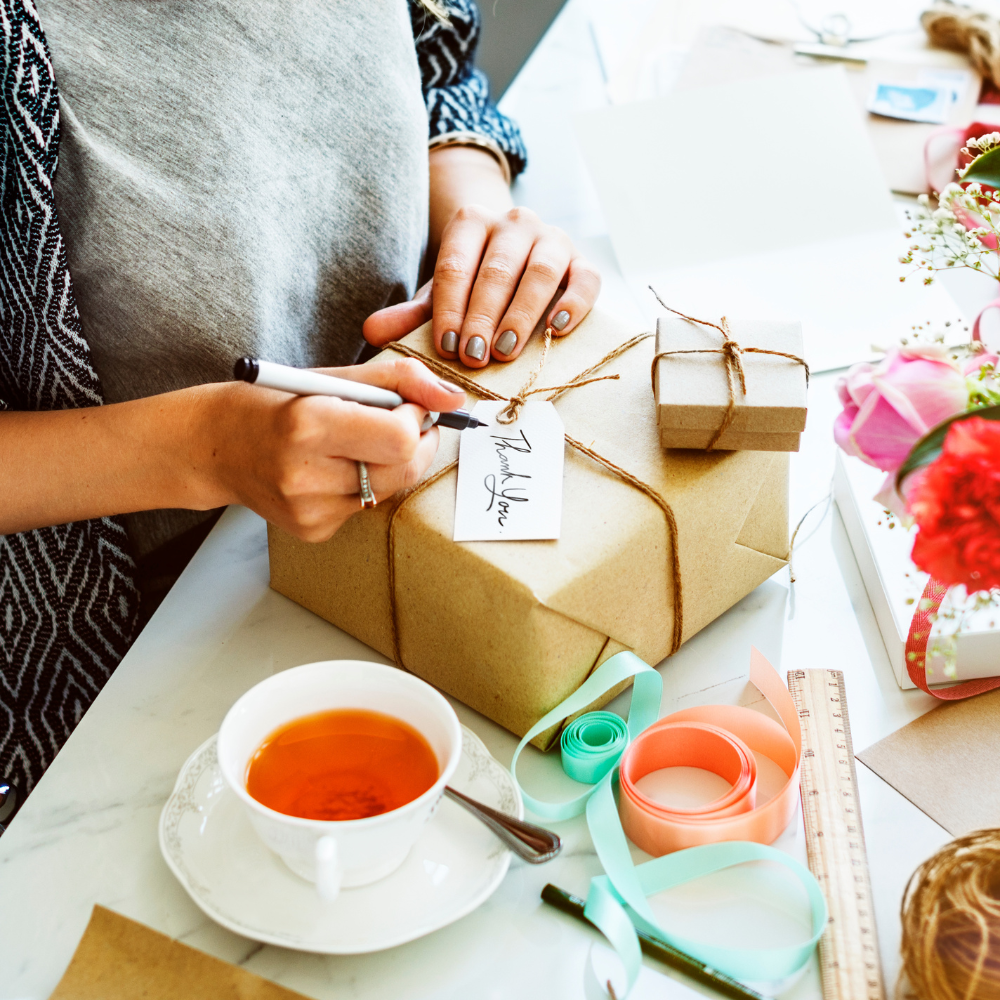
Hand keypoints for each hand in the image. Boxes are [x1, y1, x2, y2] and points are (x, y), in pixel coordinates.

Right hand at [1, 359, 463, 539]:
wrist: (212, 447)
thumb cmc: (273, 403)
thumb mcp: (330, 377)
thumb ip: (399, 380)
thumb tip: (455, 398)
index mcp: (308, 425)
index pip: (400, 437)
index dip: (415, 420)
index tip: (404, 407)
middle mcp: (306, 474)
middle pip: (404, 469)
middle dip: (415, 443)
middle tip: (399, 424)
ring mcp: (309, 510)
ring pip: (390, 489)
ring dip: (389, 465)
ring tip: (354, 445)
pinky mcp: (313, 531)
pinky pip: (366, 508)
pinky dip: (364, 485)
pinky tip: (333, 470)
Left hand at [362, 205, 600, 368]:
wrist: (518, 257)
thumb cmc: (474, 283)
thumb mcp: (442, 295)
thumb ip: (412, 315)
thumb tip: (373, 331)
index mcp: (472, 223)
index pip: (456, 265)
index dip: (450, 308)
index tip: (446, 346)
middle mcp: (515, 222)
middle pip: (498, 270)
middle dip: (483, 317)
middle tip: (473, 356)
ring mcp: (553, 239)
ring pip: (541, 272)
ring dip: (522, 314)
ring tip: (506, 351)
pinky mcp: (583, 261)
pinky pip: (586, 279)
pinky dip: (574, 303)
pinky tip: (556, 329)